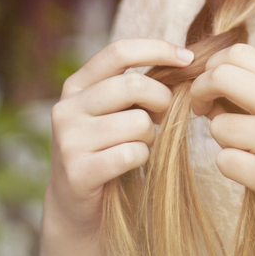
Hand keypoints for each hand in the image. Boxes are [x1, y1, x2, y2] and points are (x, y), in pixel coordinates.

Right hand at [46, 39, 193, 236]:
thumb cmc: (108, 147)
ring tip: (140, 144)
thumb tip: (185, 63)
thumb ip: (136, 87)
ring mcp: (69, 140)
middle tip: (165, 114)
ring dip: (151, 135)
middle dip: (162, 99)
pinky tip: (131, 164)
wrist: (77, 206)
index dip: (157, 49)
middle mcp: (67, 108)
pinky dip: (143, 157)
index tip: (187, 58)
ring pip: (138, 123)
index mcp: (76, 84)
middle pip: (133, 86)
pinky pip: (133, 153)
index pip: (119, 51)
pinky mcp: (78, 172)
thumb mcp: (114, 110)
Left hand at [190, 43, 254, 251]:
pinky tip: (253, 173)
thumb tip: (211, 79)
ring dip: (222, 140)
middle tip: (203, 109)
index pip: (240, 53)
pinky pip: (223, 160)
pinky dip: (230, 167)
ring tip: (248, 152)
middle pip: (222, 76)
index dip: (214, 66)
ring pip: (218, 125)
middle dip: (200, 91)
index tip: (212, 86)